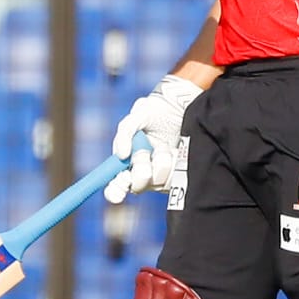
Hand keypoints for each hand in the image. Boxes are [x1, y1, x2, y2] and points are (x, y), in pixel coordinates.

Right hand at [104, 75, 204, 203]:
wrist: (183, 106)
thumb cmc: (157, 110)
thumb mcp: (139, 114)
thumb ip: (125, 131)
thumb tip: (121, 154)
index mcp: (126, 162)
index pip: (116, 186)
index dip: (115, 191)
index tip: (121, 185)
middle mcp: (142, 173)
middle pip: (137, 186)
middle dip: (141, 171)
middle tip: (145, 154)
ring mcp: (160, 176)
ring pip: (158, 181)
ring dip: (161, 160)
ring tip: (164, 145)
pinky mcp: (178, 176)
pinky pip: (175, 179)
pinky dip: (175, 162)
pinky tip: (175, 150)